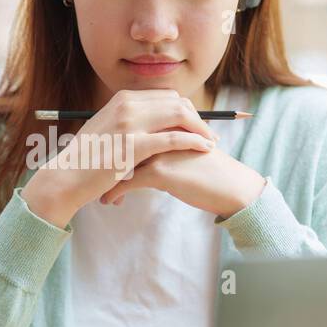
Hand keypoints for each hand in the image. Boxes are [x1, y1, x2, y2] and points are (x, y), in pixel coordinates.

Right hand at [21, 88, 219, 226]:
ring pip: (179, 115)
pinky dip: (193, 142)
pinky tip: (204, 149)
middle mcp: (127, 105)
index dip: (186, 109)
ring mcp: (129, 123)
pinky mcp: (133, 146)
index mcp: (122, 98)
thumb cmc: (87, 159)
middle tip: (208, 135)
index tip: (197, 125)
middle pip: (176, 102)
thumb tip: (151, 125)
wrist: (66, 177)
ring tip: (211, 143)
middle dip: (197, 117)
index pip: (166, 96)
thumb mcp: (108, 130)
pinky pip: (173, 139)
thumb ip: (129, 123)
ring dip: (200, 128)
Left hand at [97, 145, 266, 219]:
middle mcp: (158, 132)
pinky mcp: (160, 171)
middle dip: (104, 161)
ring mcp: (158, 150)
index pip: (129, 128)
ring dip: (107, 178)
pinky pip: (128, 182)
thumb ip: (164, 146)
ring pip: (120, 162)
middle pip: (119, 142)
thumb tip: (141, 153)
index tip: (102, 159)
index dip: (113, 143)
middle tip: (95, 176)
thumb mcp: (184, 152)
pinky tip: (108, 202)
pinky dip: (115, 192)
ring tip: (99, 191)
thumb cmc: (210, 171)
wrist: (232, 186)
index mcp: (164, 125)